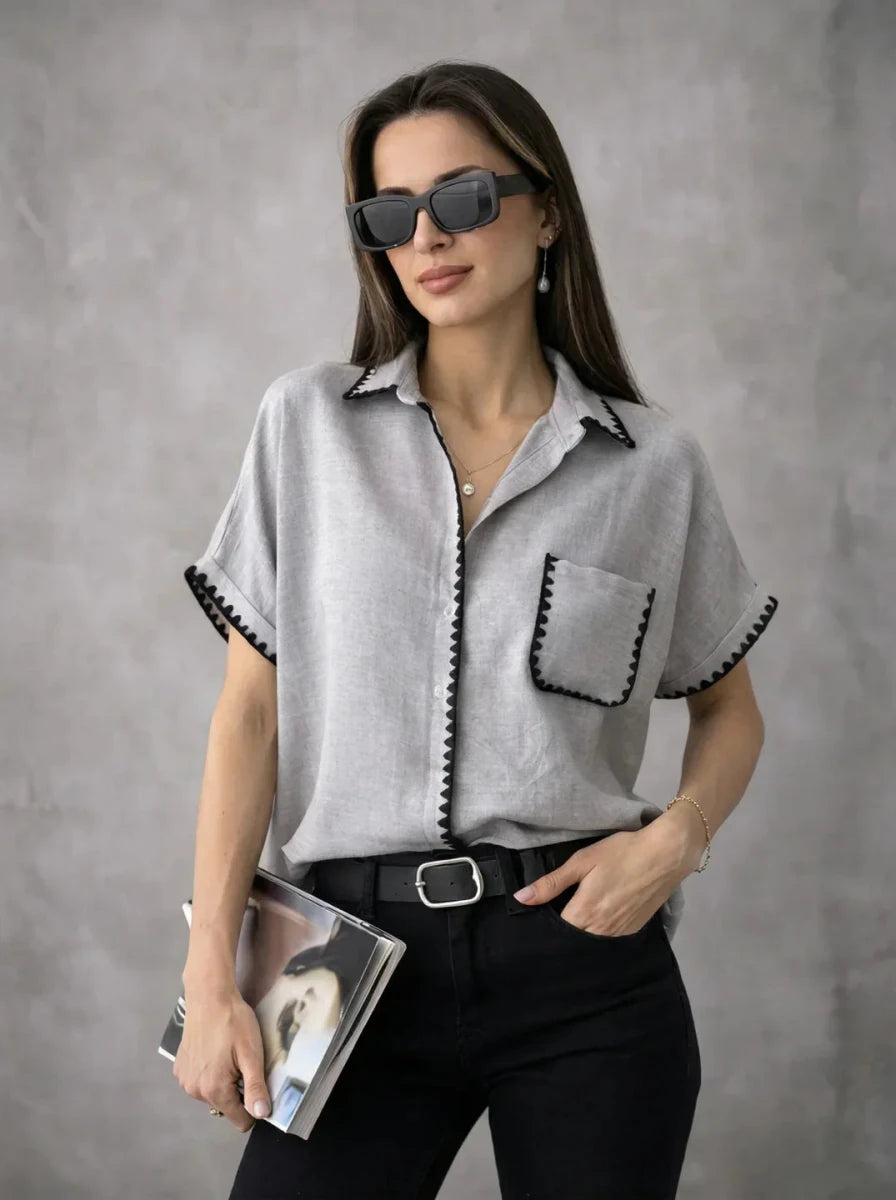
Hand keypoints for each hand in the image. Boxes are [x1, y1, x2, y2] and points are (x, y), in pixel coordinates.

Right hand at [173, 984, 271, 1131]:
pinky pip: (200, 1081)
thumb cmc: (233, 1022)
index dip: (253, 1107)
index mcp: (215, 1090)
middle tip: (243, 1062)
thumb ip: (256, 1087)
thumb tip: (261, 1114)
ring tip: (228, 1054)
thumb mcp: (252, 1054)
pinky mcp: (179, 1068)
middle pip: (225, 1106)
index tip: (258, 1086)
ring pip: (212, 1093)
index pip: (239, 1120)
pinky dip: (209, 1072)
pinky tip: (214, 1051)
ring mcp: (185, 1080)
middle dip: (238, 1090)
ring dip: (223, 1081)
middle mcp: (195, 1091)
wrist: (208, 996)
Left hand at [512, 828, 681, 936]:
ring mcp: (621, 932)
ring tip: (578, 915)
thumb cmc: (621, 853)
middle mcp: (602, 930)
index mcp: (585, 912)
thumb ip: (551, 883)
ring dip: (583, 932)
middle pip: (575, 939)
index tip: (540, 916)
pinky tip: (600, 917)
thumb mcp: (582, 861)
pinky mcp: (635, 929)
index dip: (547, 924)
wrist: (665, 854)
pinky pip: (611, 938)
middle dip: (565, 931)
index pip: (558, 931)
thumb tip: (521, 899)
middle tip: (560, 913)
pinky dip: (601, 931)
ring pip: (593, 940)